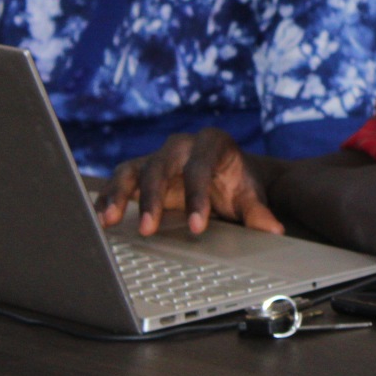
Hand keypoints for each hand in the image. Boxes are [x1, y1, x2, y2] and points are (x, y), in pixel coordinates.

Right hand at [95, 128, 283, 236]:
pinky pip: (120, 182)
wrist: (224, 172)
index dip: (197, 198)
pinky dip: (108, 198)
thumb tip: (274, 230)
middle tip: (149, 228)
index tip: (198, 227)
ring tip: (110, 220)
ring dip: (120, 195)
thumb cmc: (235, 182)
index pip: (200, 168)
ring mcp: (157, 157)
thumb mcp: (249, 195)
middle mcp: (180, 145)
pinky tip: (102, 218)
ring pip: (133, 170)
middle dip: (153, 198)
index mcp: (211, 144)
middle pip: (161, 166)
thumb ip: (258, 212)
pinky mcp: (139, 171)